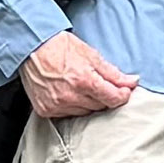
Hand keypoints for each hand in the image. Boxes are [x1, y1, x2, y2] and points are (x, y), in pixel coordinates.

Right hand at [21, 31, 138, 118]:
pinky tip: (69, 93)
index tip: (124, 90)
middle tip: (100, 84)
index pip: (113, 99)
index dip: (122, 95)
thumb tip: (132, 82)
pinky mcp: (45, 110)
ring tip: (81, 86)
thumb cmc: (60, 48)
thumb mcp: (91, 55)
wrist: (32, 48)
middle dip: (105, 96)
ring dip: (89, 103)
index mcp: (84, 81)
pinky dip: (72, 106)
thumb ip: (113, 73)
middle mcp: (70, 96)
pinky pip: (67, 114)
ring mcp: (56, 105)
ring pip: (85, 113)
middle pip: (100, 106)